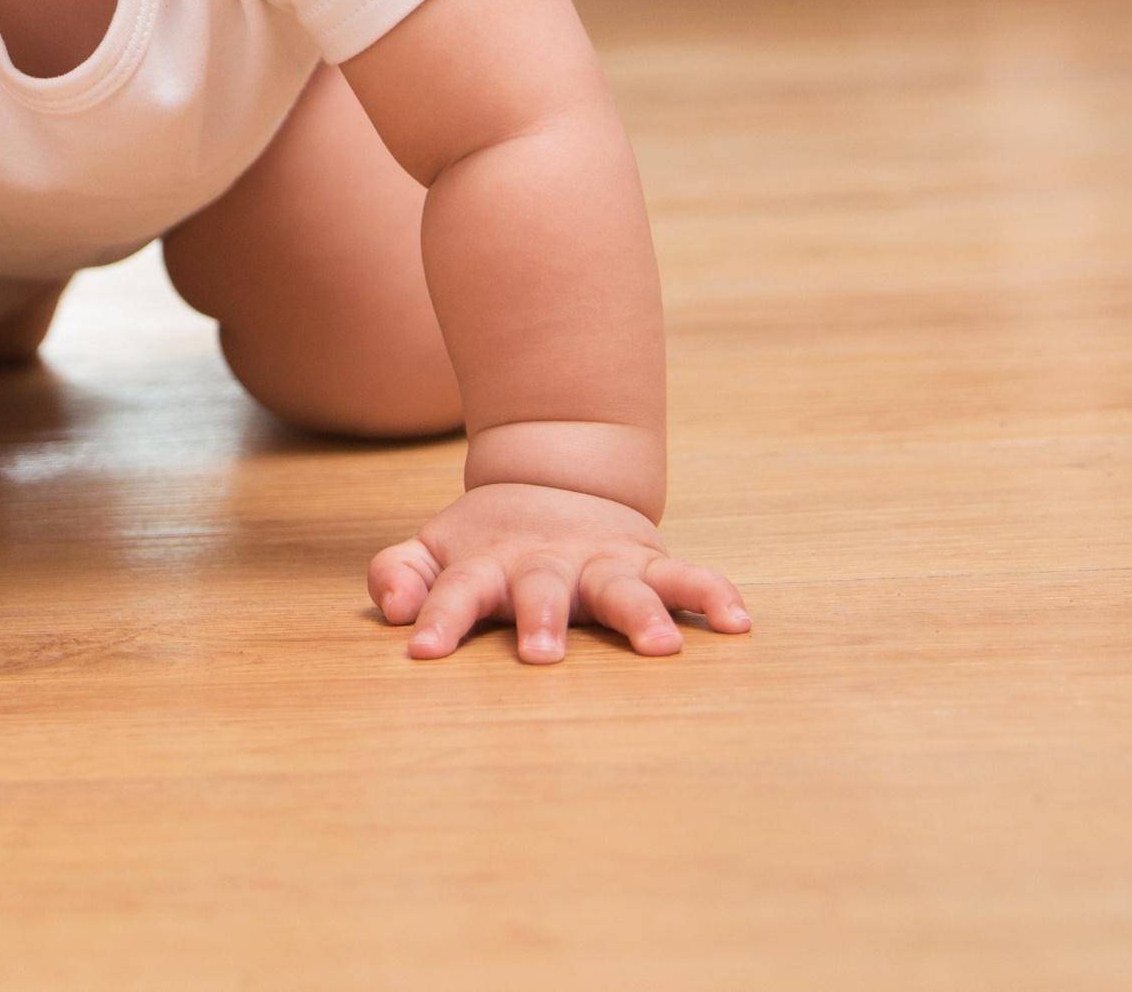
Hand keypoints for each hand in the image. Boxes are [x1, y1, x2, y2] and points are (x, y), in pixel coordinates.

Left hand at [369, 483, 750, 662]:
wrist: (554, 476)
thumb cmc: (487, 542)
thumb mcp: (434, 550)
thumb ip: (400, 574)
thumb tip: (393, 607)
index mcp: (488, 565)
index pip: (455, 592)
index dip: (438, 618)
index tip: (422, 651)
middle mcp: (547, 563)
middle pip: (541, 589)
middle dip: (541, 620)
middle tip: (541, 656)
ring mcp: (600, 561)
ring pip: (621, 586)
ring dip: (639, 614)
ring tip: (661, 648)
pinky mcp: (647, 561)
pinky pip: (686, 577)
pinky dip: (712, 594)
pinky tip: (737, 622)